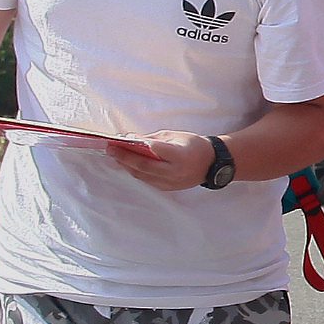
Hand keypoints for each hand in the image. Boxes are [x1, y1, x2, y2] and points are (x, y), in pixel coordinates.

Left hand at [103, 130, 220, 191]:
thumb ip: (155, 138)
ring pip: (143, 176)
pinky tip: (128, 165)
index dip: (139, 145)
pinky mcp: (168, 188)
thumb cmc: (194, 145)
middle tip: (111, 149)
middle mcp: (176, 172)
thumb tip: (133, 139)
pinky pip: (147, 180)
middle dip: (125, 157)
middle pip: (145, 166)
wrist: (212, 164)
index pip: (157, 150)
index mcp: (181, 156)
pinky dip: (136, 172)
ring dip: (127, 166)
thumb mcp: (177, 135)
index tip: (124, 139)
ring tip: (115, 156)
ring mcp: (172, 183)